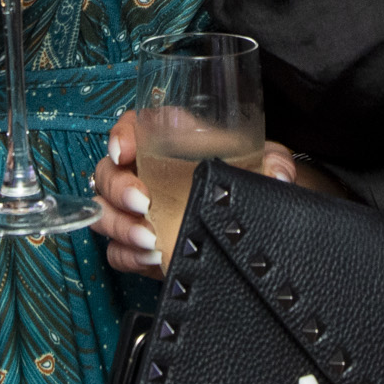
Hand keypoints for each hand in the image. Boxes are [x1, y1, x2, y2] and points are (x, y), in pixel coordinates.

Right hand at [90, 112, 300, 278]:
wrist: (252, 217)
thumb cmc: (251, 177)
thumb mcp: (267, 161)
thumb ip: (275, 162)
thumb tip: (277, 175)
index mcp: (171, 138)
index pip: (133, 126)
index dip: (121, 135)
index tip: (124, 152)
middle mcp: (148, 171)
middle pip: (108, 174)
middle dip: (118, 189)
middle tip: (144, 202)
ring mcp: (141, 211)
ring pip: (105, 213)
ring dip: (120, 226)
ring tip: (149, 238)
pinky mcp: (142, 245)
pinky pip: (117, 251)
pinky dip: (128, 255)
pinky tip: (150, 257)